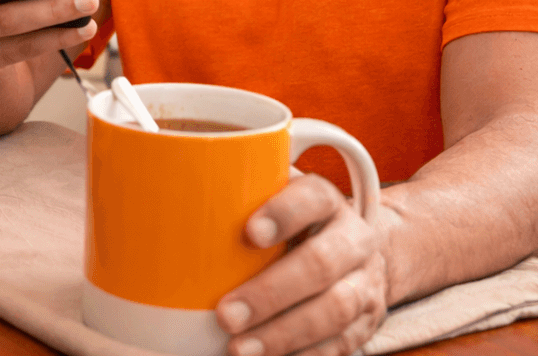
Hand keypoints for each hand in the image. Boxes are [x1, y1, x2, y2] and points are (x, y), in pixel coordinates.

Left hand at [216, 175, 386, 355]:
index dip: (283, 214)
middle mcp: (353, 239)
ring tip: (239, 348)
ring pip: (335, 310)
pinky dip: (304, 355)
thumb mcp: (271, 201)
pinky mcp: (368, 321)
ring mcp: (366, 282)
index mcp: (326, 201)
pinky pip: (342, 344)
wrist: (354, 250)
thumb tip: (170, 204)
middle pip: (321, 264)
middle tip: (226, 315)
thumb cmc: (290, 224)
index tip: (249, 234)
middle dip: (271, 293)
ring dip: (283, 334)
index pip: (312, 198)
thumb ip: (238, 200)